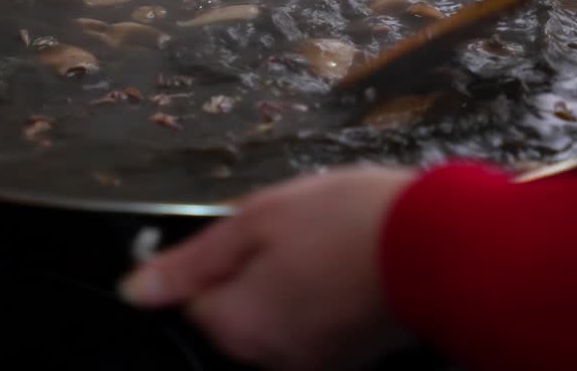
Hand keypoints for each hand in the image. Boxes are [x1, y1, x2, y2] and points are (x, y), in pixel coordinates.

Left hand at [118, 165, 417, 369]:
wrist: (441, 245)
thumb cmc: (344, 220)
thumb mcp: (258, 220)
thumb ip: (192, 262)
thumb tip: (135, 292)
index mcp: (238, 327)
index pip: (192, 299)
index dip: (213, 258)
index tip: (249, 230)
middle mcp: (271, 361)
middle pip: (233, 314)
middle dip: (251, 272)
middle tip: (291, 230)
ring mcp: (315, 363)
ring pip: (274, 319)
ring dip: (285, 283)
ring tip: (324, 242)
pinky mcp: (351, 358)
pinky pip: (312, 326)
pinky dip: (318, 297)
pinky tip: (344, 264)